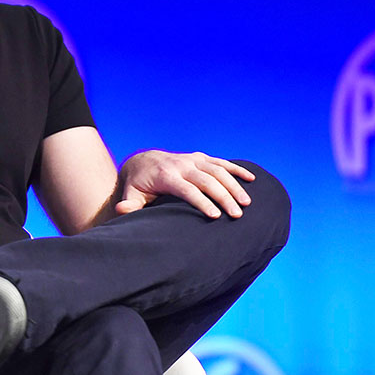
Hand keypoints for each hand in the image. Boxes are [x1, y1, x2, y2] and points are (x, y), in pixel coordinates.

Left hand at [116, 150, 254, 218]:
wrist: (142, 161)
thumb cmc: (138, 184)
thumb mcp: (131, 194)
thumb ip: (130, 204)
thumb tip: (122, 211)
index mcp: (166, 176)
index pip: (187, 190)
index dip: (202, 202)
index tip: (216, 216)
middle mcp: (181, 165)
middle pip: (206, 180)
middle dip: (223, 197)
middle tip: (237, 215)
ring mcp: (192, 159)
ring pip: (217, 170)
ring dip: (234, 185)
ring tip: (247, 203)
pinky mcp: (199, 157)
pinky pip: (221, 162)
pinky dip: (236, 170)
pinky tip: (252, 180)